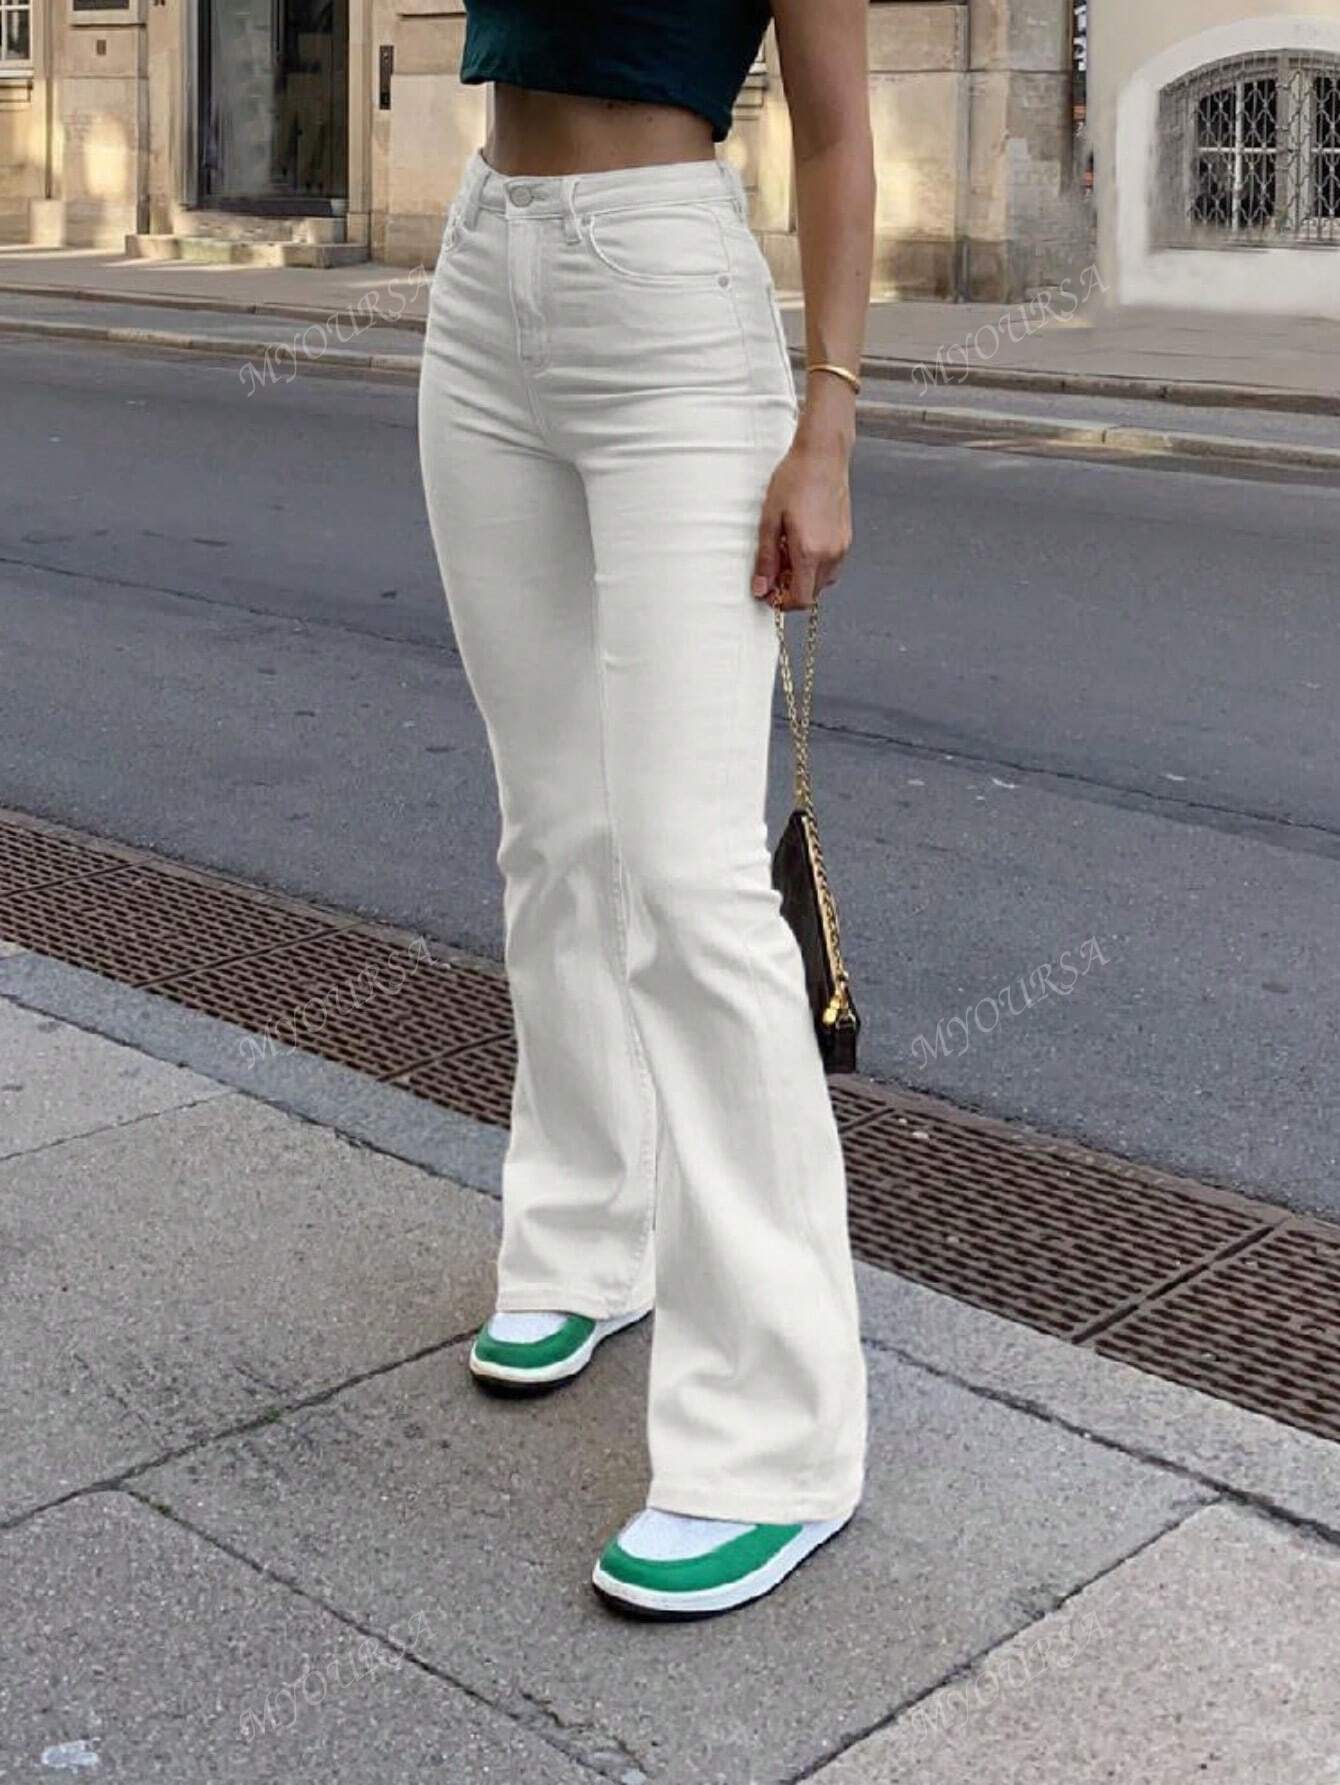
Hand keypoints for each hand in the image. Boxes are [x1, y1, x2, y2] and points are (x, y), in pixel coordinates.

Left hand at [751, 429, 852, 611]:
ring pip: (822, 581)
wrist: (822, 456)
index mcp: (810, 552)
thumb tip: (760, 588)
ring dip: (804, 577)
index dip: (783, 603)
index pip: (801, 599)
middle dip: (791, 589)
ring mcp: (842, 547)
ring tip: (786, 553)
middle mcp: (831, 554)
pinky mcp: (846, 538)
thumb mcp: (770, 521)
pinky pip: (831, 566)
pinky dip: (815, 565)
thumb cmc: (795, 480)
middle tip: (773, 570)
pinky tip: (802, 544)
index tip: (769, 593)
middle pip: (812, 593)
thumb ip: (766, 559)